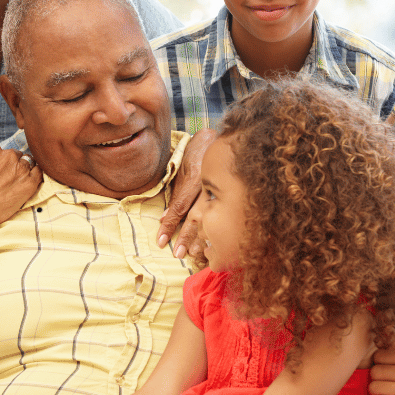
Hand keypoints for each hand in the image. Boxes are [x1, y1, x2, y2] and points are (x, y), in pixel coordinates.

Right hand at [0, 143, 41, 244]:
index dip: (3, 162)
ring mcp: (20, 168)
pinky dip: (35, 177)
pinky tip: (28, 184)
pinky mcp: (30, 182)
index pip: (4, 150)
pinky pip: (39, 173)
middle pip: (18, 156)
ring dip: (24, 172)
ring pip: (29, 163)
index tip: (1, 170)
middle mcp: (8, 155)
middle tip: (8, 180)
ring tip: (16, 185)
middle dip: (14, 166)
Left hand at [157, 129, 215, 258]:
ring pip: (213, 218)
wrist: (223, 139)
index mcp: (195, 179)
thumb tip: (164, 217)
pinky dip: (220, 229)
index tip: (161, 241)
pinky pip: (226, 214)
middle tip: (178, 254)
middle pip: (197, 217)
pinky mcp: (234, 194)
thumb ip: (175, 194)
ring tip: (197, 254)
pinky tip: (217, 242)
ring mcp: (224, 191)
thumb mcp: (183, 171)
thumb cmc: (198, 154)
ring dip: (204, 237)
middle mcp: (209, 186)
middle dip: (187, 237)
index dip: (169, 225)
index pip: (179, 207)